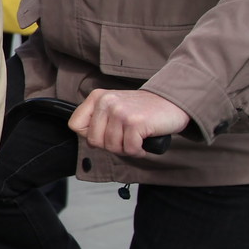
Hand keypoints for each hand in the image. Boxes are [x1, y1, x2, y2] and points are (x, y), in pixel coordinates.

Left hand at [69, 88, 188, 158]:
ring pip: (111, 147)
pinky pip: (129, 149)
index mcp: (98, 97)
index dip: (89, 136)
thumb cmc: (143, 110)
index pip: (75, 125)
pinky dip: (138, 151)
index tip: (105, 134)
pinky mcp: (135, 122)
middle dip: (110, 146)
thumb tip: (88, 142)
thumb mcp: (115, 107)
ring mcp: (120, 112)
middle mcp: (107, 102)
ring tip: (136, 139)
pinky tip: (144, 143)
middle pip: (93, 140)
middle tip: (125, 139)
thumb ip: (98, 120)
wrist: (173, 102)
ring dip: (126, 149)